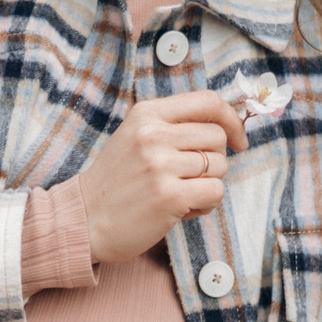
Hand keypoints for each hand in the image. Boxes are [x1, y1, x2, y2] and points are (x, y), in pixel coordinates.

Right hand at [77, 89, 248, 264]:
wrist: (84, 220)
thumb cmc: (118, 181)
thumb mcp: (136, 137)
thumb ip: (174, 126)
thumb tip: (227, 126)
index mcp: (147, 113)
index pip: (208, 101)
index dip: (231, 120)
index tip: (237, 140)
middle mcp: (152, 134)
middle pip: (218, 138)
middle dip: (213, 160)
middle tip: (189, 177)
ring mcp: (160, 165)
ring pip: (220, 166)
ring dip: (208, 184)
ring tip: (180, 193)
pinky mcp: (169, 196)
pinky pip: (215, 192)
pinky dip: (205, 204)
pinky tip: (182, 209)